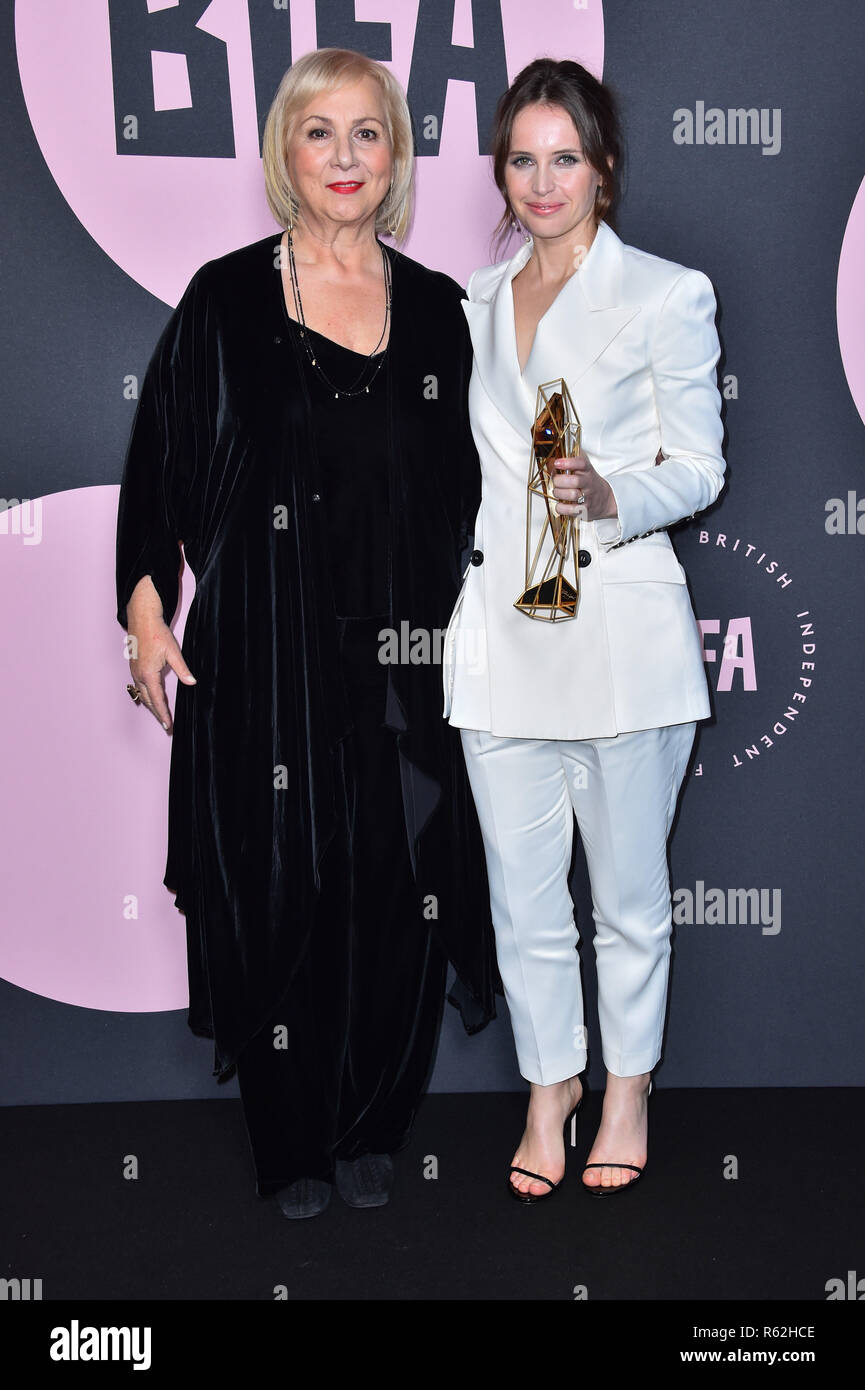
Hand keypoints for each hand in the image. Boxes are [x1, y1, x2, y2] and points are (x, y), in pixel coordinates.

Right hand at [125, 575, 195, 732]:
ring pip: (142, 694)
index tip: (168, 725)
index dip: (163, 714)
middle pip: (148, 700)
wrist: (142, 618)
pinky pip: (139, 687)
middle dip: (157, 713)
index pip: (157, 700)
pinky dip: (146, 696)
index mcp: (148, 674)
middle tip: (166, 726)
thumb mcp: (173, 652)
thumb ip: (182, 669)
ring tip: (161, 715)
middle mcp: (138, 675)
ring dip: (151, 706)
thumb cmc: (157, 633)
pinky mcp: (134, 667)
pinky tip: (152, 698)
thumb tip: (192, 682)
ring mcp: (134, 671)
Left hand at [550, 451, 616, 522]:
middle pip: (575, 481)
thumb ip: (569, 463)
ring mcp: (587, 497)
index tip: (557, 463)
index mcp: (588, 471)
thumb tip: (550, 460)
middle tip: (555, 481)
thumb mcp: (583, 470)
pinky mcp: (584, 510)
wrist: (605, 500)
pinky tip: (559, 504)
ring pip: (572, 495)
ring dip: (559, 493)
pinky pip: (571, 510)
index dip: (568, 462)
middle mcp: (588, 483)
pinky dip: (561, 508)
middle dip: (560, 480)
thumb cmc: (588, 483)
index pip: (581, 463)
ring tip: (557, 492)